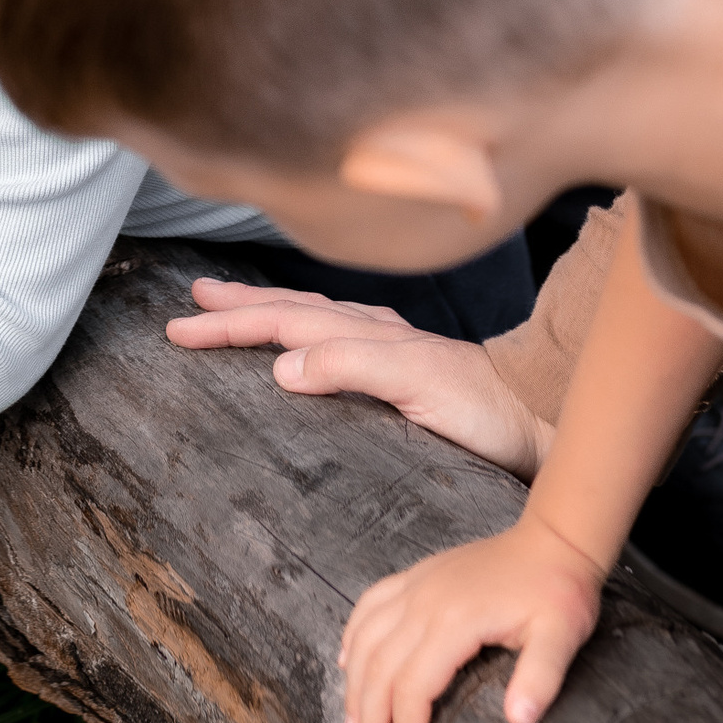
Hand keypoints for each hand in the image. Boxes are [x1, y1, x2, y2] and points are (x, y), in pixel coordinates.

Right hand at [168, 279, 548, 476]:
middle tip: (189, 304)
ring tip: (229, 305)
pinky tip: (304, 343)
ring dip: (265, 312)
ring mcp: (387, 349)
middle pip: (289, 310)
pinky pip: (334, 340)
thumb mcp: (415, 384)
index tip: (180, 326)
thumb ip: (350, 367)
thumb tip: (280, 367)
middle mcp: (371, 334)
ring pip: (310, 319)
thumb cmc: (485, 408)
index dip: (229, 323)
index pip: (281, 322)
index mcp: (365, 333)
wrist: (542, 419)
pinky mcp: (401, 372)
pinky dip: (304, 332)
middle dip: (237, 306)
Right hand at [339, 512, 603, 722]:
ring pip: (366, 639)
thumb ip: (540, 678)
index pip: (413, 686)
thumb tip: (519, 721)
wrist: (553, 539)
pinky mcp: (417, 577)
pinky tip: (347, 661)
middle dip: (370, 721)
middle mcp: (424, 602)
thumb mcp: (562, 635)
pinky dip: (352, 637)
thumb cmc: (558, 590)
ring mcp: (416, 586)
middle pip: (380, 668)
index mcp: (455, 621)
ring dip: (354, 686)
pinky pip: (369, 606)